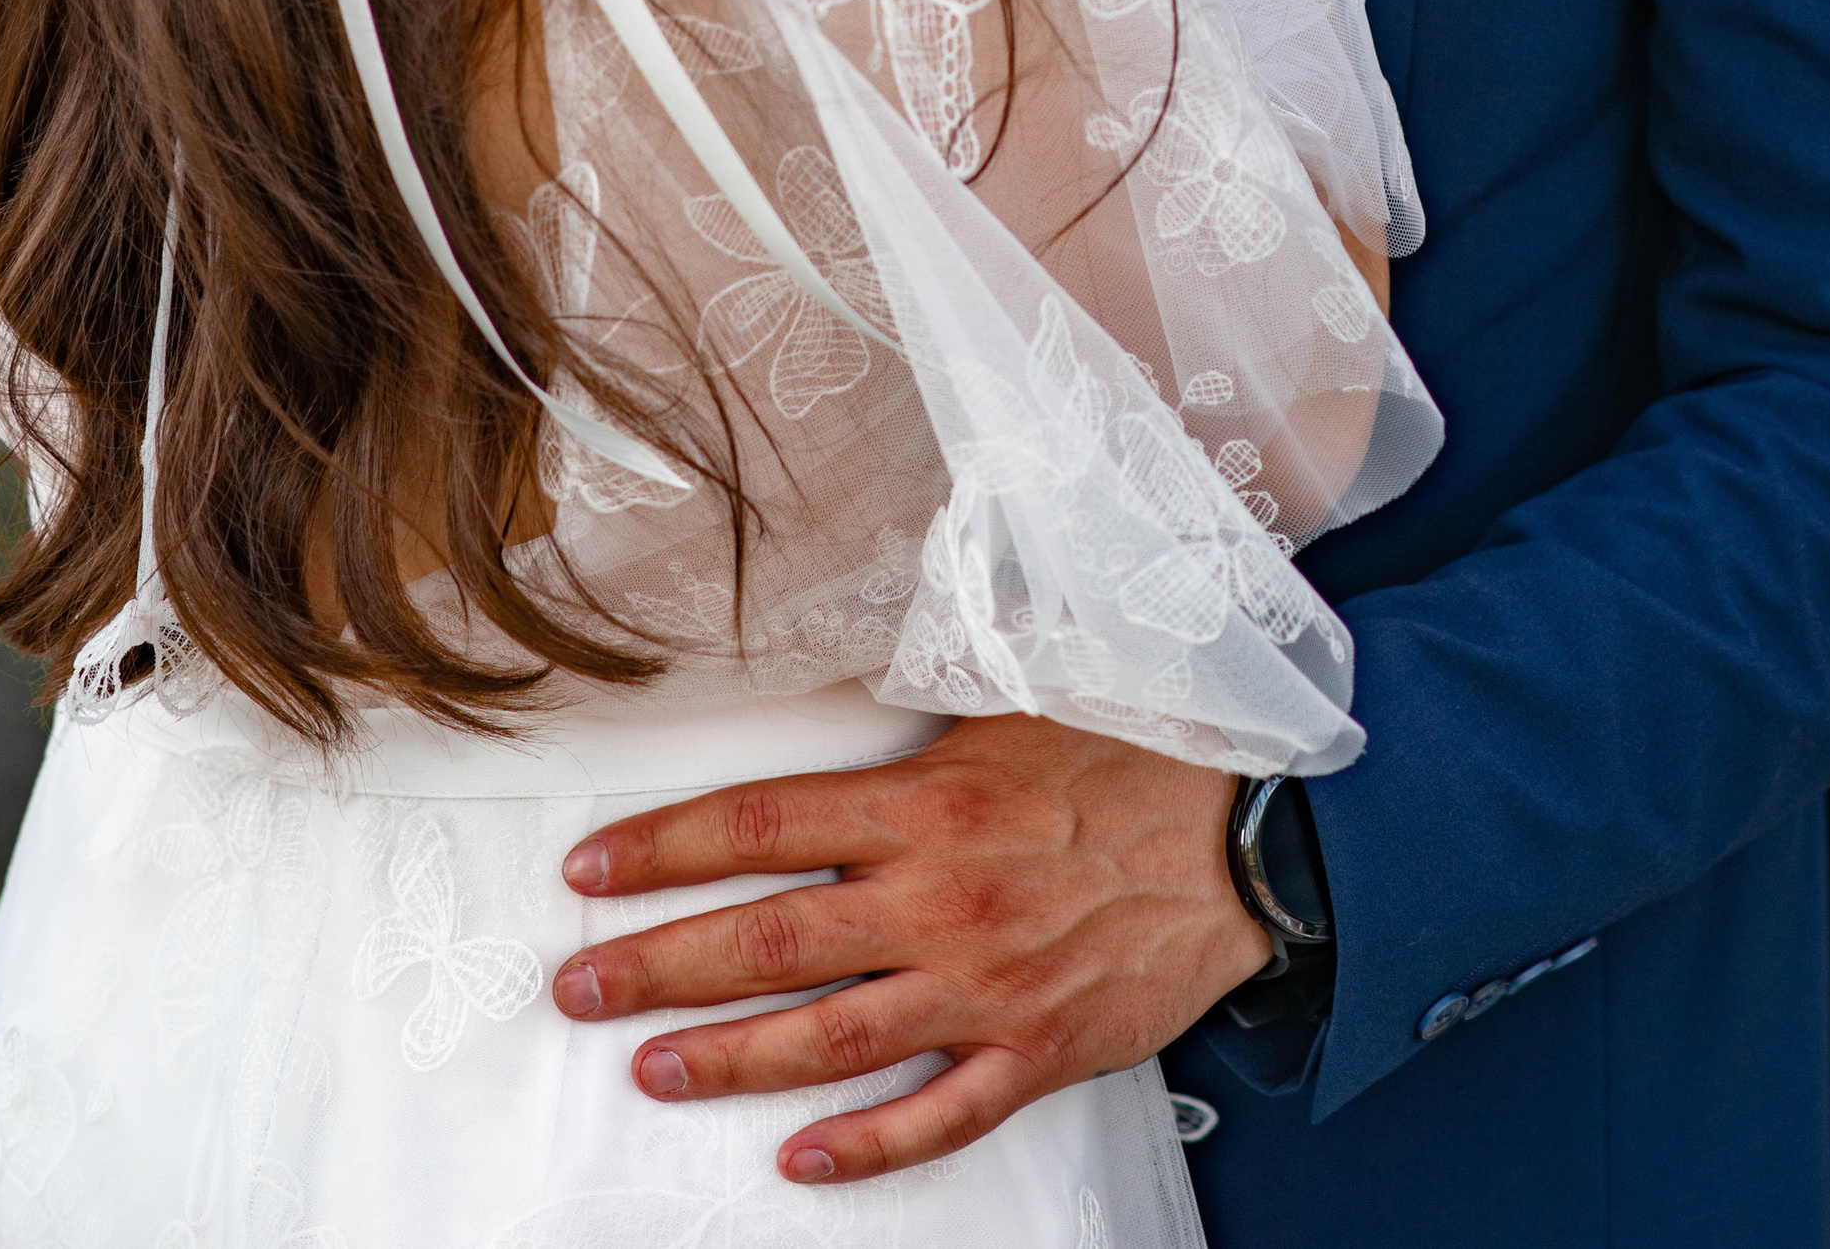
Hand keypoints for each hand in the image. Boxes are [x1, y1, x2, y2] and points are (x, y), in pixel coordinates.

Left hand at [551, 713, 1269, 1186]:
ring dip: (727, 1060)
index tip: (590, 870)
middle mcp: (939, 899)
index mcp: (926, 801)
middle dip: (656, 965)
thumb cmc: (1133, 749)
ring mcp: (984, 987)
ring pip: (827, 1040)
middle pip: (766, 943)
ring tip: (652, 1069)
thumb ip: (914, 705)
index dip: (663, 849)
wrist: (1250, 830)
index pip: (760, 824)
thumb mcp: (1013, 695)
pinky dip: (864, 1146)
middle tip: (579, 988)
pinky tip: (801, 1159)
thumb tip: (824, 669)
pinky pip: (936, 1117)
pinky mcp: (1036, 1051)